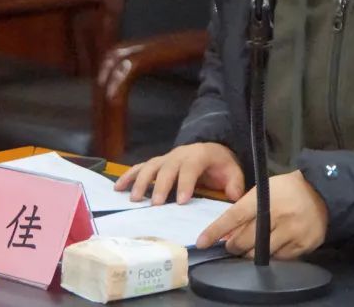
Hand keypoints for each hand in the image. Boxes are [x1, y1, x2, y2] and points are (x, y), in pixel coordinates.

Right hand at [114, 143, 244, 204]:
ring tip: (135, 199)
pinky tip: (118, 188)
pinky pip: (140, 167)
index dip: (186, 183)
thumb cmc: (221, 164)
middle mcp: (180, 154)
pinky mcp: (157, 163)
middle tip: (157, 205)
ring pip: (151, 166)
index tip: (183, 201)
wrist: (211, 149)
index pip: (191, 167)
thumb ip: (235, 184)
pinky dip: (128, 176)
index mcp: (199, 155)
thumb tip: (234, 197)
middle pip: (168, 167)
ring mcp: (166, 158)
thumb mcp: (233, 171)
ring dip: (141, 181)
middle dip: (161, 186)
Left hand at [195, 170, 327, 259]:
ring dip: (251, 253)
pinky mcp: (304, 244)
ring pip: (261, 254)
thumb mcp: (265, 191)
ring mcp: (293, 231)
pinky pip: (280, 259)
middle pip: (245, 240)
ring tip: (251, 247)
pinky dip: (272, 256)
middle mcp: (279, 214)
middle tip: (231, 245)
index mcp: (265, 197)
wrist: (322, 191)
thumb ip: (245, 210)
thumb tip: (226, 234)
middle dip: (234, 246)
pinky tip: (272, 247)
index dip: (216, 231)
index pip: (234, 217)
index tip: (202, 242)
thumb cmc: (288, 190)